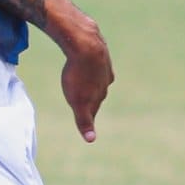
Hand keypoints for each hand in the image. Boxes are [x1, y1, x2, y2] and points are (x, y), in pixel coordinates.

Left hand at [55, 21, 113, 142]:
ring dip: (91, 79)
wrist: (86, 45)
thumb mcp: (78, 101)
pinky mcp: (99, 49)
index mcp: (100, 93)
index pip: (93, 108)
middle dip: (90, 98)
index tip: (84, 120)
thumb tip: (91, 140)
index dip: (87, 115)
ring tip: (85, 82)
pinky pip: (94, 59)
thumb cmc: (79, 75)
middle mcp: (106, 80)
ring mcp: (104, 64)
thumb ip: (84, 120)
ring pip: (98, 75)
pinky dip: (89, 62)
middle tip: (83, 102)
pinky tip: (85, 60)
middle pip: (97, 92)